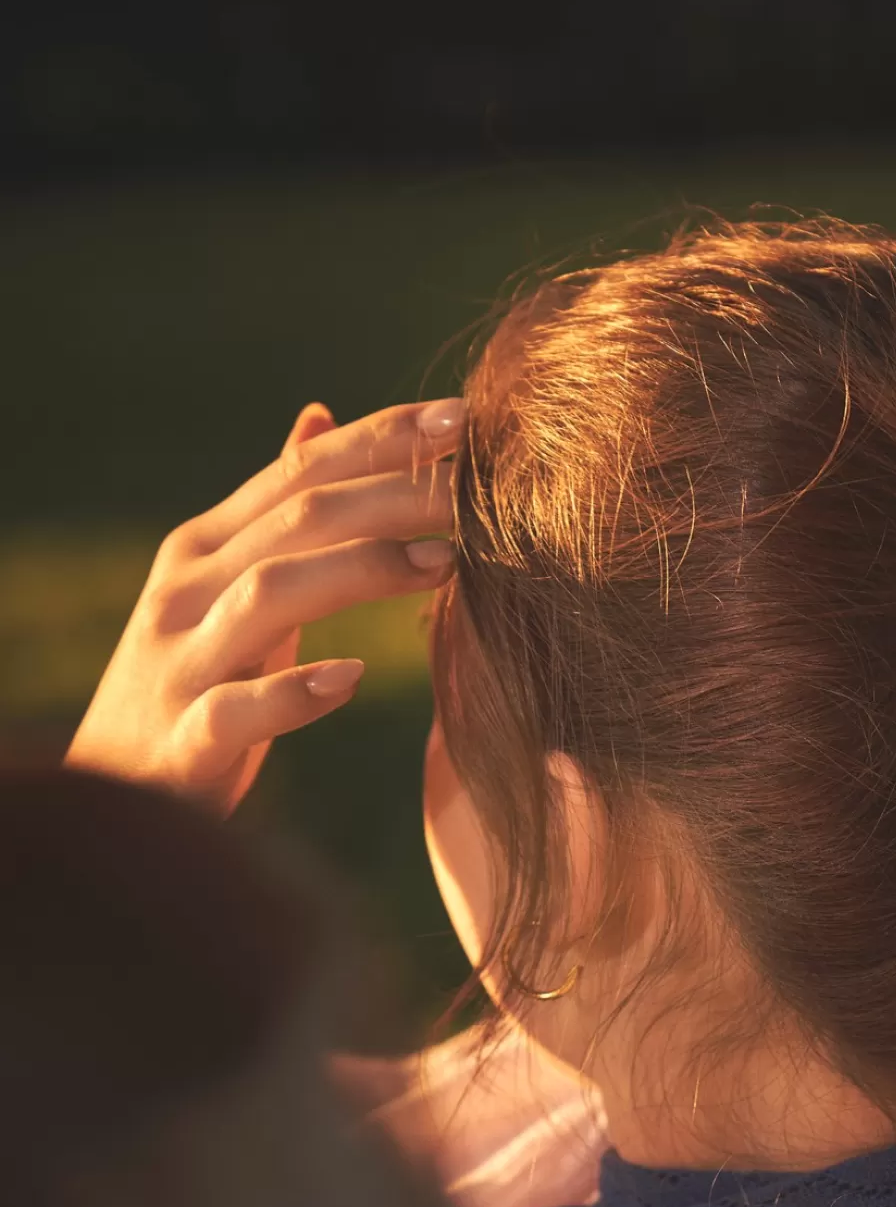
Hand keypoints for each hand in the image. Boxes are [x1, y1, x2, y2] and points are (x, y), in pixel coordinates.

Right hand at [66, 397, 462, 813]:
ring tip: (444, 564)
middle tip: (477, 488)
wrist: (107, 791)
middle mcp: (186, 592)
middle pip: (297, 520)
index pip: (300, 475)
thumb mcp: (228, 585)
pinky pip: (235, 709)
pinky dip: (292, 692)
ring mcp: (179, 665)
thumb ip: (274, 511)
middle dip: (393, 494)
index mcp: (206, 549)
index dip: (381, 438)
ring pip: (269, 594)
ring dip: (361, 570)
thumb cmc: (190, 682)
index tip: (464, 415)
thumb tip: (320, 418)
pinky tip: (351, 678)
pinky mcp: (182, 743)